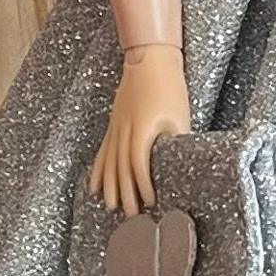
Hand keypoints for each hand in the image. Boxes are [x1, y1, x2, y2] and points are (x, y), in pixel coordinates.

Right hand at [90, 44, 190, 214]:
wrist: (150, 58)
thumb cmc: (169, 86)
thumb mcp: (179, 116)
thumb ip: (176, 141)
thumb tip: (179, 167)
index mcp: (142, 129)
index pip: (139, 164)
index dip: (143, 185)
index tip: (151, 202)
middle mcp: (125, 130)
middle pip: (121, 167)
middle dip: (126, 194)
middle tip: (131, 217)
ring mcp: (116, 126)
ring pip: (110, 162)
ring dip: (111, 187)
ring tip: (111, 208)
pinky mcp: (114, 123)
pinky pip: (103, 151)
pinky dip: (99, 170)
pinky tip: (95, 187)